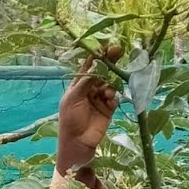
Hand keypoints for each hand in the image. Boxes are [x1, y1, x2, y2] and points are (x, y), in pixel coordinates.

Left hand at [57, 45, 120, 176]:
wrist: (77, 143)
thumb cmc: (70, 119)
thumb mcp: (74, 98)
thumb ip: (86, 81)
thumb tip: (97, 63)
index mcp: (77, 85)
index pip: (88, 67)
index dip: (97, 56)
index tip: (106, 45)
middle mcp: (89, 90)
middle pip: (102, 72)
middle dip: (109, 63)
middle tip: (118, 51)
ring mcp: (99, 99)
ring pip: (110, 84)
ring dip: (110, 85)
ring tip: (107, 93)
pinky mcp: (109, 109)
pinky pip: (115, 98)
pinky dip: (114, 97)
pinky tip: (110, 101)